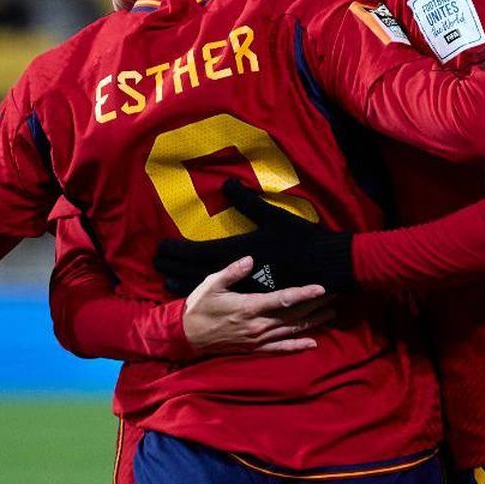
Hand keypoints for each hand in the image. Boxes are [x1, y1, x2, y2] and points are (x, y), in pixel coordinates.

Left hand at [155, 180, 355, 295]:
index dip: (178, 252)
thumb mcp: (274, 217)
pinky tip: (198, 299)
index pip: (199, 252)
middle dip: (175, 267)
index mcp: (240, 251)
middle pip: (197, 272)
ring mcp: (247, 289)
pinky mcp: (258, 299)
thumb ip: (247, 202)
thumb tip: (227, 183)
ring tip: (166, 282)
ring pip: (209, 289)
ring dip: (186, 284)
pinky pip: (224, 300)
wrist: (328, 267)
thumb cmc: (301, 240)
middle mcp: (238, 273)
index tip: (159, 249)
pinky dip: (208, 297)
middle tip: (156, 264)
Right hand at [181, 256, 333, 355]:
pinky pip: (280, 348)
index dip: (304, 293)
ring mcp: (257, 339)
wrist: (186, 336)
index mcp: (249, 307)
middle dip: (316, 305)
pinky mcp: (255, 348)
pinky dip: (297, 346)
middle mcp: (257, 325)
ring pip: (291, 330)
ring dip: (313, 322)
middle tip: (336, 295)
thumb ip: (232, 272)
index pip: (282, 299)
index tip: (321, 288)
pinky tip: (313, 343)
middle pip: (293, 315)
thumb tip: (250, 260)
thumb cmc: (199, 306)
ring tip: (331, 313)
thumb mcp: (211, 284)